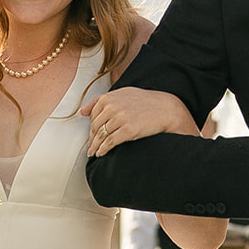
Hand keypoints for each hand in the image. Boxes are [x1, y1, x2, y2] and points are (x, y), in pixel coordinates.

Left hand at [82, 87, 199, 156]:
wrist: (166, 109)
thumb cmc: (145, 102)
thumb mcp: (122, 94)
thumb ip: (101, 100)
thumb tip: (81, 112)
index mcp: (109, 98)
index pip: (92, 116)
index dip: (90, 128)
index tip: (91, 136)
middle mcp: (112, 107)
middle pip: (95, 127)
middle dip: (92, 139)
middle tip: (90, 148)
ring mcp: (120, 119)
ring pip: (101, 136)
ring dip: (95, 146)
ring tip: (93, 153)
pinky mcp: (128, 130)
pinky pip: (110, 142)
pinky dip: (104, 149)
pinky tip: (102, 153)